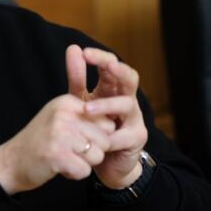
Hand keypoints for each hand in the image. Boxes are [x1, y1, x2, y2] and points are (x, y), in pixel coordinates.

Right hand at [0, 94, 117, 194]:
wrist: (11, 161)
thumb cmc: (41, 141)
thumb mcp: (60, 117)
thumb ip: (86, 115)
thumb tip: (114, 120)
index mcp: (67, 102)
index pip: (106, 121)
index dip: (97, 136)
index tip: (77, 138)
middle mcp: (64, 114)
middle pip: (105, 139)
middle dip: (92, 151)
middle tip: (69, 150)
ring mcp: (59, 134)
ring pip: (97, 156)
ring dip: (83, 163)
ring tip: (64, 157)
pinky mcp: (56, 155)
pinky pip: (85, 170)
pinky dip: (75, 174)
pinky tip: (59, 166)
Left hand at [66, 44, 147, 188]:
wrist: (106, 162)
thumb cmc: (93, 127)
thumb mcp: (82, 100)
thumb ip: (77, 77)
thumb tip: (73, 47)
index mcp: (114, 88)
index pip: (112, 65)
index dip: (100, 57)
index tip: (83, 52)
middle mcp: (127, 99)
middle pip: (130, 77)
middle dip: (118, 70)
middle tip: (106, 65)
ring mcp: (135, 118)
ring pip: (127, 104)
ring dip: (107, 105)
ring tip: (86, 109)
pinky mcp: (137, 138)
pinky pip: (125, 135)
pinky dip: (109, 136)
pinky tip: (96, 139)